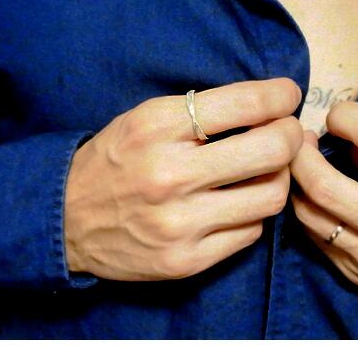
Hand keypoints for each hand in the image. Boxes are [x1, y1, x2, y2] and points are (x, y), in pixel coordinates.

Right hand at [65, 78, 302, 280]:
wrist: (65, 220)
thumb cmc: (113, 161)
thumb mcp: (145, 119)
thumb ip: (200, 111)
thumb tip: (268, 107)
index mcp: (157, 127)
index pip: (245, 104)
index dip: (280, 97)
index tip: (287, 97)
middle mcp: (170, 175)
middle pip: (271, 151)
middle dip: (292, 137)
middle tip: (288, 134)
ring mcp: (179, 224)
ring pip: (270, 197)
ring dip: (277, 179)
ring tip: (264, 172)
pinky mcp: (185, 261)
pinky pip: (250, 233)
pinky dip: (251, 214)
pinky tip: (236, 206)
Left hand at [291, 102, 357, 332]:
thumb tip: (346, 137)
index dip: (348, 117)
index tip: (338, 114)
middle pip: (324, 184)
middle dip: (301, 154)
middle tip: (299, 140)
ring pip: (307, 213)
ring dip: (294, 181)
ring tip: (298, 164)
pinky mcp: (351, 273)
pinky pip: (312, 235)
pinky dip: (304, 208)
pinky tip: (307, 195)